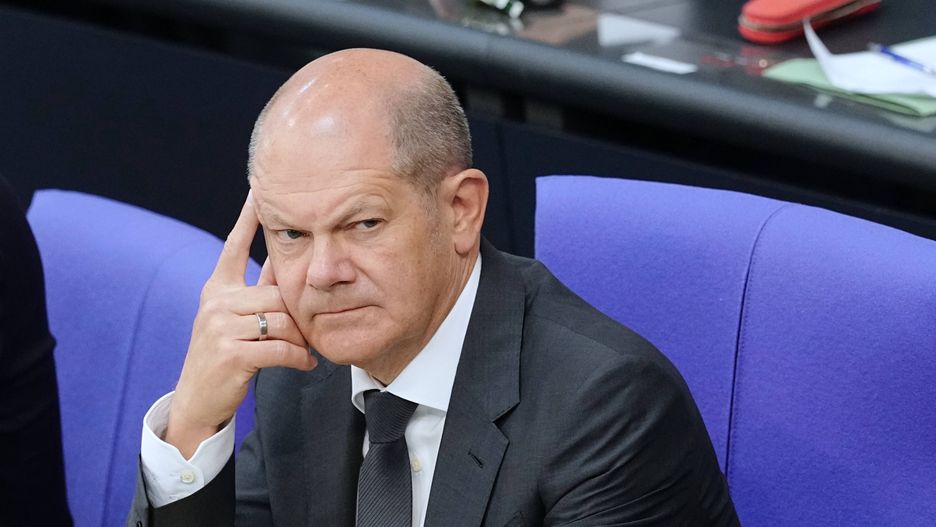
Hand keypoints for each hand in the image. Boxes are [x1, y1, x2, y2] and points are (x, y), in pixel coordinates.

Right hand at [165, 192, 316, 458]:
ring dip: (301, 337)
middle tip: (310, 329)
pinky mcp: (232, 353)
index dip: (248, 218)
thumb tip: (284, 263)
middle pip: (277, 291)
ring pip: (283, 318)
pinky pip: (281, 347)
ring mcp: (221, 326)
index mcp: (218, 288)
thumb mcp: (235, 318)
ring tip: (307, 348)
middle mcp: (216, 301)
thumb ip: (258, 292)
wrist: (199, 400)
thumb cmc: (226, 356)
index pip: (235, 245)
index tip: (259, 190)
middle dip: (298, 312)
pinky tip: (306, 363)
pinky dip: (299, 357)